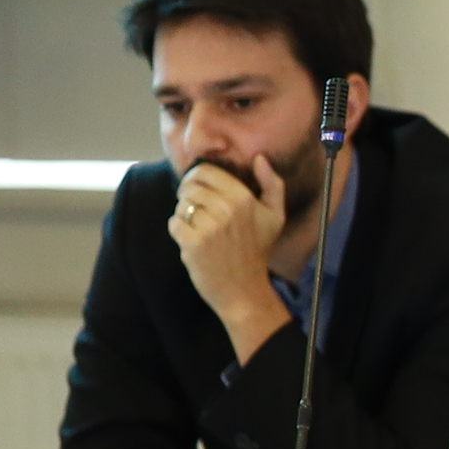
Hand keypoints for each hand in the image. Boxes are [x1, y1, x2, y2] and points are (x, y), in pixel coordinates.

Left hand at [172, 153, 290, 361]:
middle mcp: (227, 210)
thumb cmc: (257, 250)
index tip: (200, 189)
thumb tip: (259, 159)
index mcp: (244, 198)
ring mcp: (209, 227)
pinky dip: (179, 231)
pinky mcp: (193, 244)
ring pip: (181, 205)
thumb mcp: (275, 216)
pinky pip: (174, 223)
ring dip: (185, 215)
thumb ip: (273, 184)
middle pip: (190, 187)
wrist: (244, 290)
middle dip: (189, 196)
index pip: (205, 171)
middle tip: (198, 211)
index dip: (197, 178)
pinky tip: (192, 240)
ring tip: (199, 228)